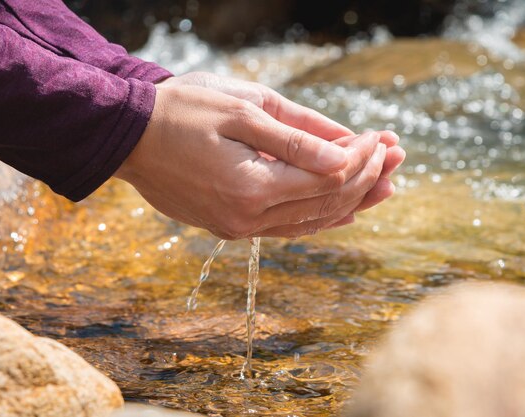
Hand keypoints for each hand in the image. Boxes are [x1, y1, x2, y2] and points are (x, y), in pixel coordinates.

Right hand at [114, 83, 394, 238]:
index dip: (362, 157)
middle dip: (366, 178)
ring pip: (311, 221)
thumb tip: (346, 156)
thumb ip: (297, 138)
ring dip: (351, 201)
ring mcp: (238, 227)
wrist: (127, 136)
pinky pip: (287, 228)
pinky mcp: (230, 227)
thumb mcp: (243, 109)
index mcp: (251, 186)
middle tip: (396, 155)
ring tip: (385, 183)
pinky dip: (319, 217)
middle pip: (326, 204)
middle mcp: (247, 217)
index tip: (383, 136)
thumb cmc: (182, 111)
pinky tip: (344, 211)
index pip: (328, 178)